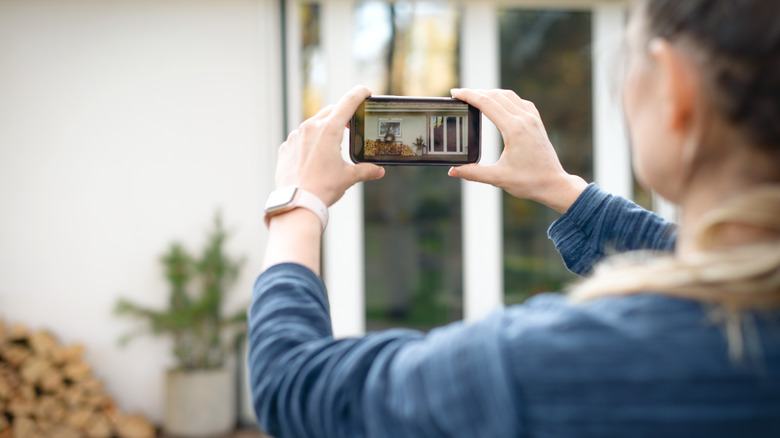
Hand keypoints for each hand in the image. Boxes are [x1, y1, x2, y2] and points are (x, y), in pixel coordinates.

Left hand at [275, 85, 384, 206]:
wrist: (297, 202)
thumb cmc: (323, 188)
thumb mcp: (348, 178)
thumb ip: (366, 170)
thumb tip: (378, 170)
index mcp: (329, 130)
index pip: (348, 103)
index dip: (359, 94)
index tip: (365, 91)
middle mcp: (310, 127)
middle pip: (331, 111)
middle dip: (342, 115)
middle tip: (351, 126)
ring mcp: (295, 136)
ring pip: (313, 124)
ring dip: (324, 130)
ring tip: (331, 147)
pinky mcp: (286, 147)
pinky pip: (299, 138)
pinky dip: (309, 143)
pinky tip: (314, 159)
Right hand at [448, 88, 586, 213]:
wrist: (554, 184)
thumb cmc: (529, 182)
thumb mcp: (498, 178)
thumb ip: (473, 173)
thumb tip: (453, 170)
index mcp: (514, 129)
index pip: (487, 103)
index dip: (468, 96)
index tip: (455, 92)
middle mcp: (524, 119)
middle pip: (496, 96)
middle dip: (476, 92)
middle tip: (460, 94)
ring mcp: (532, 119)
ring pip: (509, 95)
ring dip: (491, 93)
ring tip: (475, 96)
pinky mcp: (537, 122)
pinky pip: (520, 102)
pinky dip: (506, 98)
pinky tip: (500, 103)